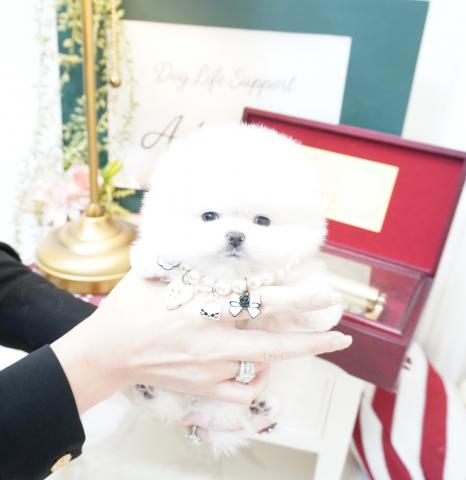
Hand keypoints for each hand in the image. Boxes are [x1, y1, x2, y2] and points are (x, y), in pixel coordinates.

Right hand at [51, 271, 350, 412]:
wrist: (107, 351)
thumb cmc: (130, 306)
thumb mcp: (158, 273)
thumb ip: (193, 264)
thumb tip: (224, 248)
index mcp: (200, 304)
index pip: (260, 299)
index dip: (297, 297)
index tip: (325, 294)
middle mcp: (209, 338)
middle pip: (273, 342)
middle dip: (312, 338)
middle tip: (341, 334)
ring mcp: (207, 368)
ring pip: (262, 367)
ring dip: (290, 355)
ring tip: (312, 344)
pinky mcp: (202, 388)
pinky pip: (244, 391)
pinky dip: (259, 379)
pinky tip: (263, 368)